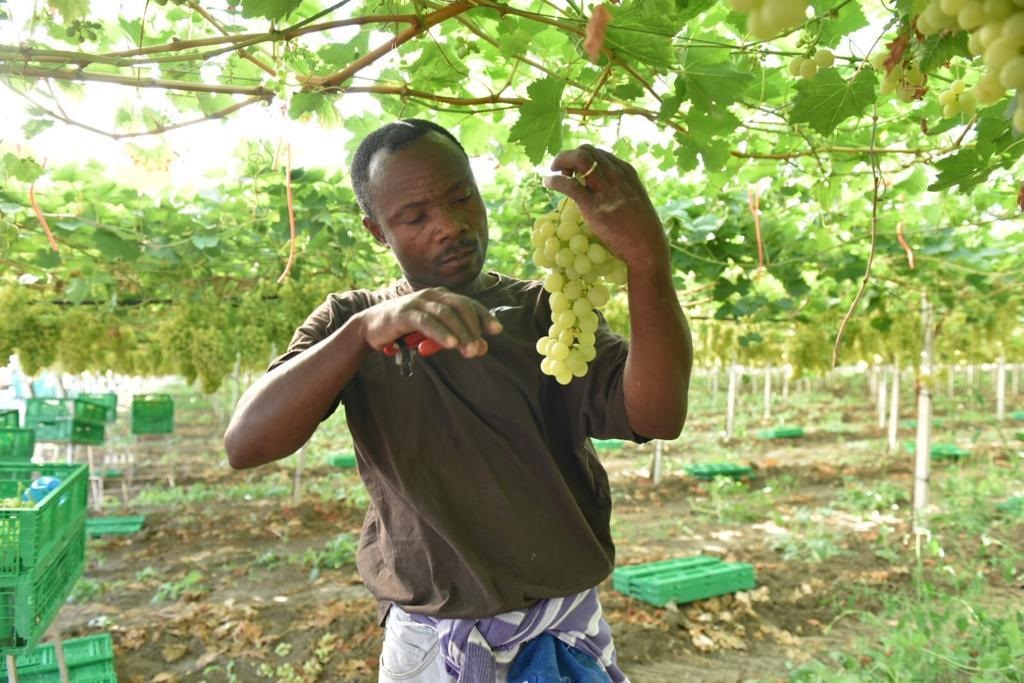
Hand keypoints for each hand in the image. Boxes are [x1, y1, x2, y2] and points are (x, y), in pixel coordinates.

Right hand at [357, 288, 502, 358]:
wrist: (371, 327)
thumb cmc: (406, 329)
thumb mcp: (435, 335)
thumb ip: (457, 338)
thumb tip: (482, 348)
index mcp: (442, 297)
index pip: (468, 304)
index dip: (484, 316)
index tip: (497, 331)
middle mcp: (432, 295)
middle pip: (461, 306)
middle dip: (473, 328)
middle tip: (479, 348)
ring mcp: (418, 301)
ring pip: (446, 314)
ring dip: (460, 333)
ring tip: (470, 350)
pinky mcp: (404, 312)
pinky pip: (426, 321)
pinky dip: (440, 332)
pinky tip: (450, 344)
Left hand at [542, 145, 667, 267]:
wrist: (647, 247)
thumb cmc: (642, 229)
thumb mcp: (635, 200)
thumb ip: (620, 190)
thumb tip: (604, 191)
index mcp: (626, 172)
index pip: (599, 154)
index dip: (582, 158)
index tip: (574, 170)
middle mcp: (616, 175)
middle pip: (587, 151)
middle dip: (570, 156)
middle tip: (561, 170)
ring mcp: (605, 189)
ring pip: (579, 159)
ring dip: (562, 160)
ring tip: (554, 172)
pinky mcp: (593, 206)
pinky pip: (569, 185)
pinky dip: (555, 180)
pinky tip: (548, 183)